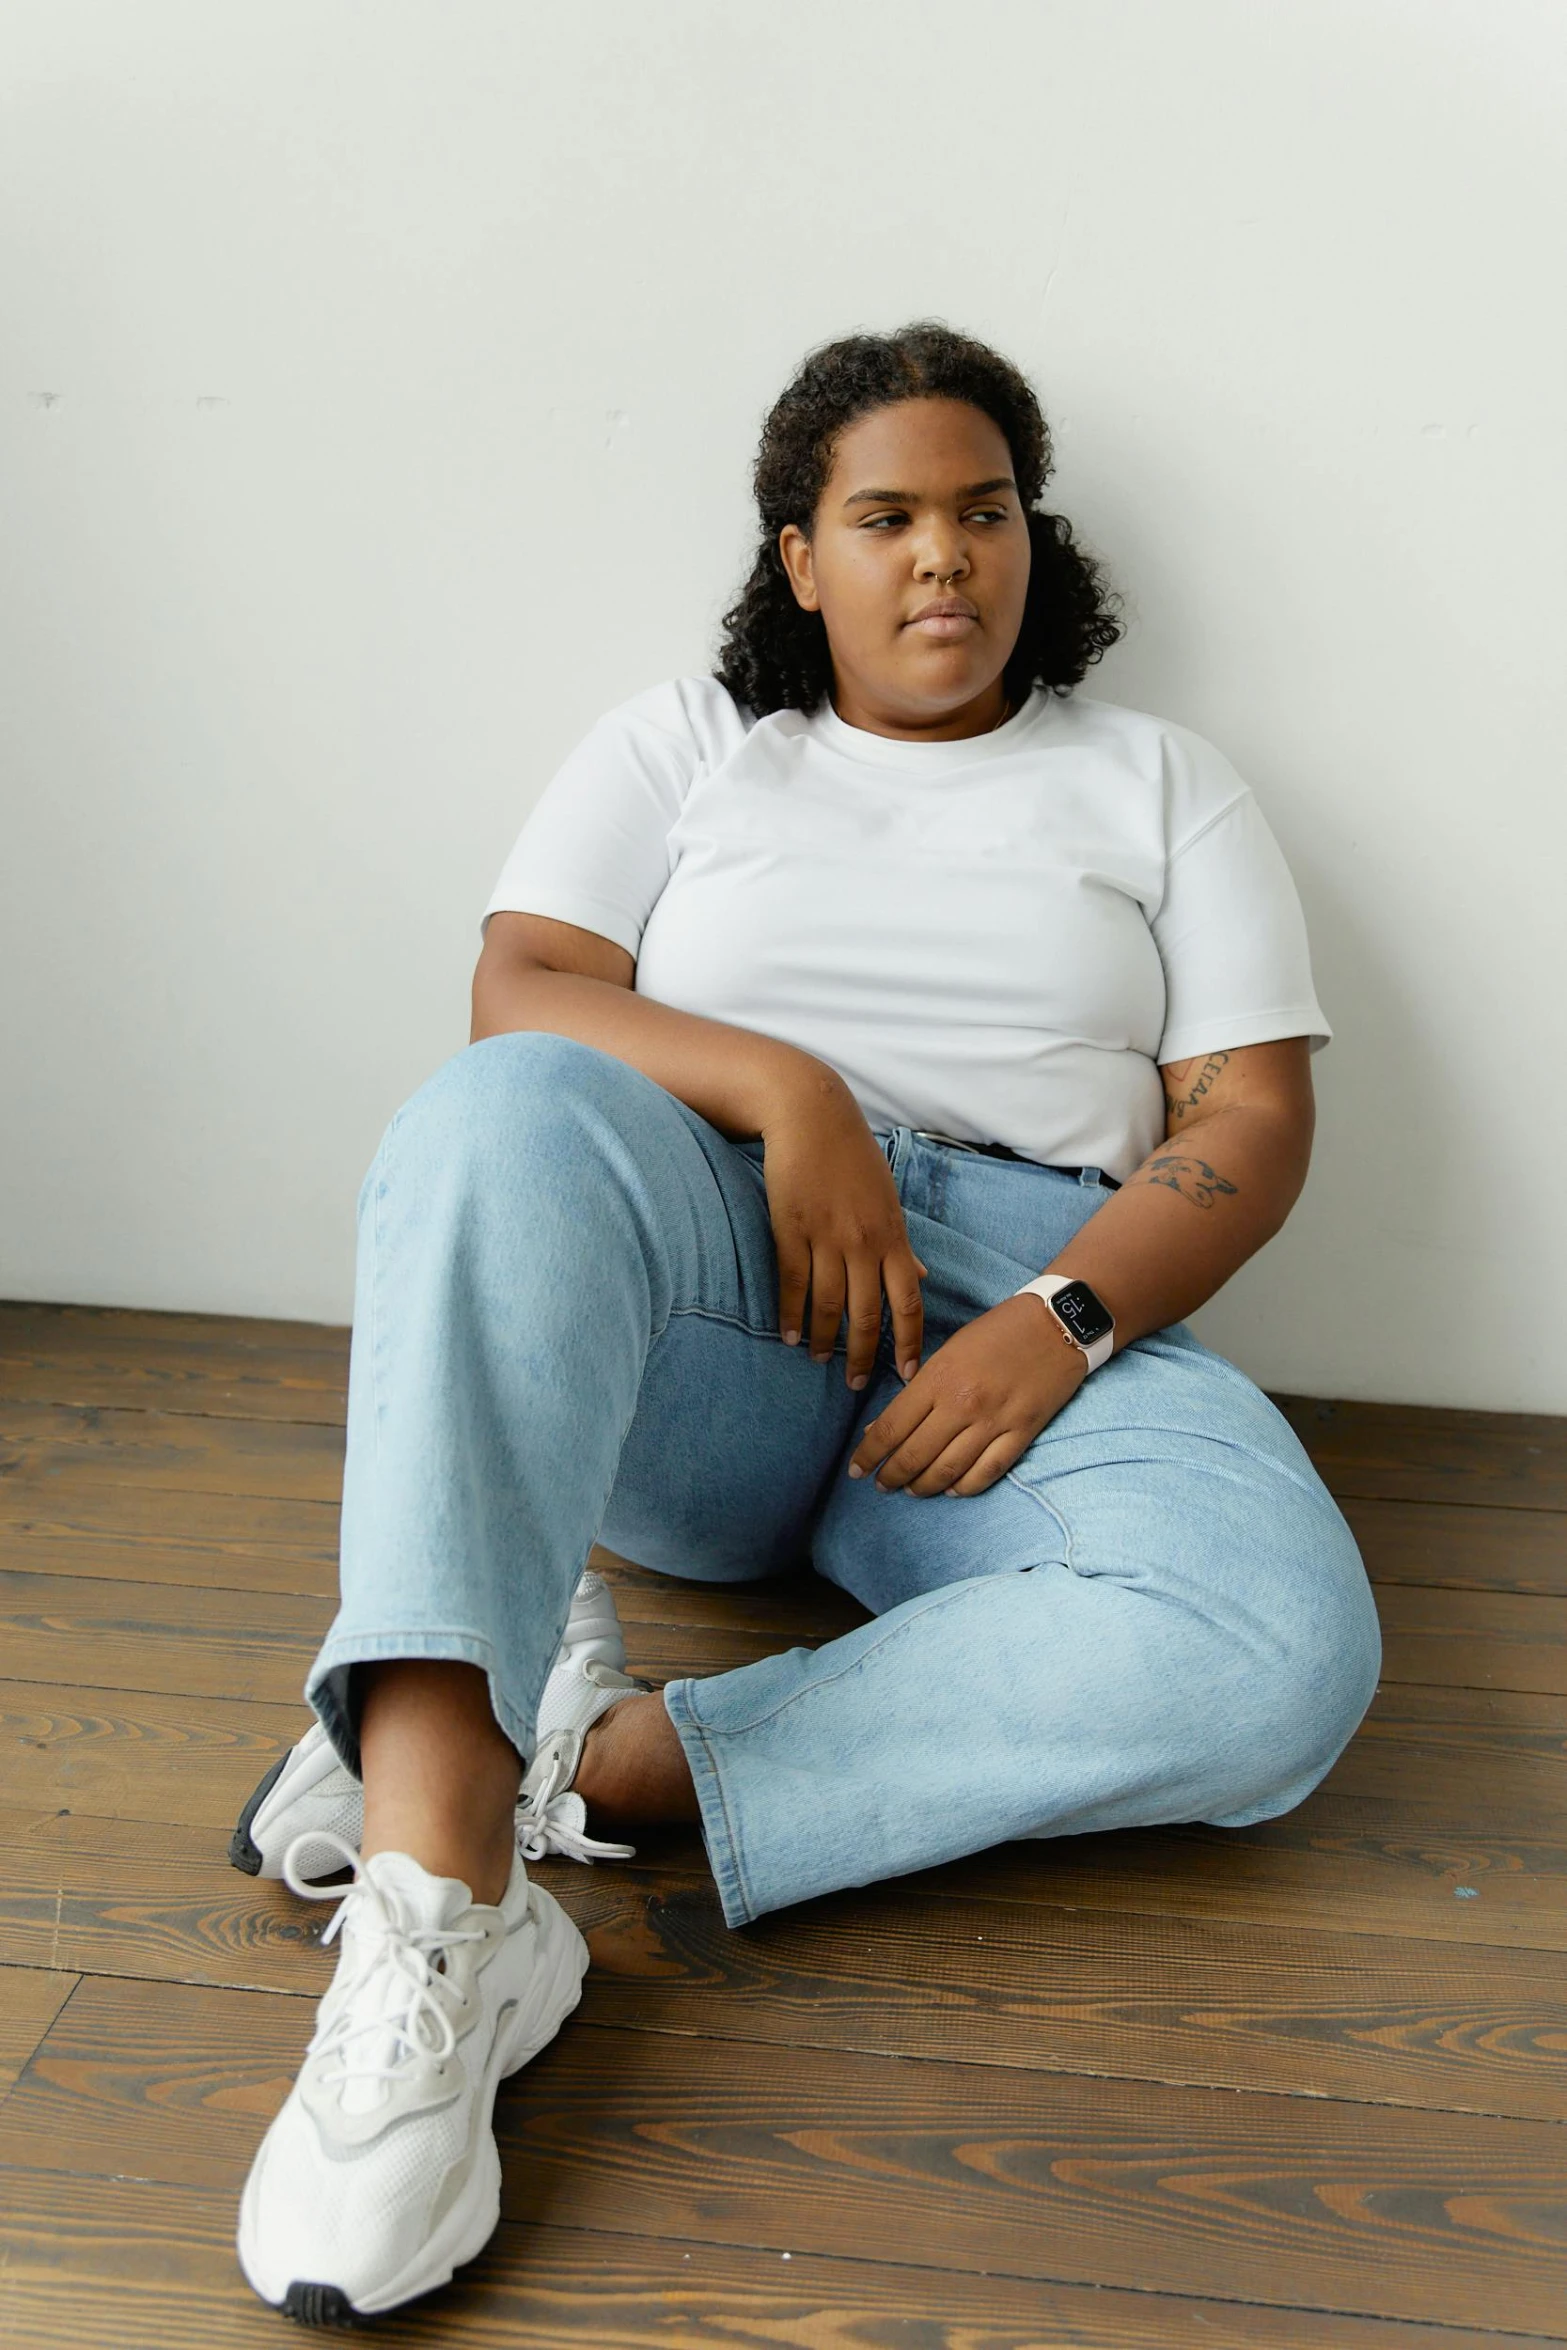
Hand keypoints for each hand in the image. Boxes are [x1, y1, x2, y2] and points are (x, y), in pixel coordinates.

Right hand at [759, 1069, 927, 1390]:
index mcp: (893, 1235)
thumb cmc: (853, 1156)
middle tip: (858, 1384)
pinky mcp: (792, 1229)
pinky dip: (790, 1314)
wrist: (812, 1115)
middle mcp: (865, 1242)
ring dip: (823, 1339)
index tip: (908, 1374)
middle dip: (865, 1355)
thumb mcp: (888, 1199)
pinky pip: (793, 1283)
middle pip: (868, 1313)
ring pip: (828, 1304)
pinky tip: (787, 1335)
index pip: (908, 1300)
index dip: (909, 1342)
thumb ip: (901, 1243)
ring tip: (817, 1360)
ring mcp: (827, 1237)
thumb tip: (921, 1274)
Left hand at [849, 1291, 1086, 1496]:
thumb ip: (917, 1390)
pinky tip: (951, 1489)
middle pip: (915, 1455)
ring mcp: (994, 1421)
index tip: (856, 1469)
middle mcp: (962, 1403)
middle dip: (891, 1476)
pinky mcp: (1022, 1432)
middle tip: (881, 1486)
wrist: (1056, 1322)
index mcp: (939, 1377)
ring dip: (923, 1486)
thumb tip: (881, 1428)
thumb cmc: (998, 1332)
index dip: (868, 1454)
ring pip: (948, 1470)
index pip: (892, 1427)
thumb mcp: (949, 1351)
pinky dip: (965, 1487)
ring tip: (911, 1490)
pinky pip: (987, 1472)